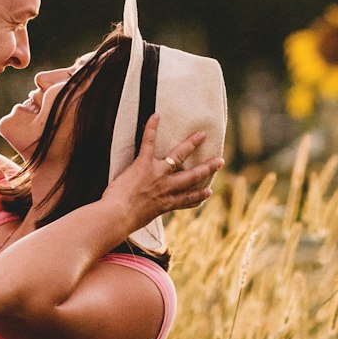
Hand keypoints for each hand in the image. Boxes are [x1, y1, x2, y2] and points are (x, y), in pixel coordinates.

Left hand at [102, 113, 222, 237]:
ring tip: (202, 134)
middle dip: (207, 168)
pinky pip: (149, 142)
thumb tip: (136, 219)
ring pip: (179, 156)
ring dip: (191, 143)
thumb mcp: (139, 221)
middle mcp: (166, 188)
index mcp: (165, 203)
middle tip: (220, 161)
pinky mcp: (143, 164)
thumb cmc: (122, 223)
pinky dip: (151, 128)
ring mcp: (156, 174)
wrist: (117, 216)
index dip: (198, 195)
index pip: (186, 199)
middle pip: (191, 176)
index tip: (209, 191)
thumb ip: (144, 215)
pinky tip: (155, 116)